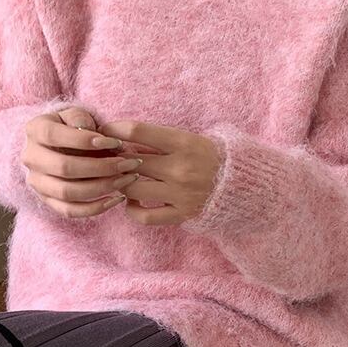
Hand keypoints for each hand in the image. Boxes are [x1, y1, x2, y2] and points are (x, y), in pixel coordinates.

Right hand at [21, 107, 144, 218]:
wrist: (59, 146)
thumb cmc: (72, 127)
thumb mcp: (75, 114)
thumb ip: (79, 118)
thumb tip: (86, 130)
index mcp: (35, 130)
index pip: (54, 136)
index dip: (85, 140)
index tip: (115, 142)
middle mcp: (30, 158)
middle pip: (64, 168)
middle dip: (101, 168)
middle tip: (128, 164)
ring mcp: (37, 183)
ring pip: (68, 193)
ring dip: (101, 188)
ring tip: (126, 179)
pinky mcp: (48, 201)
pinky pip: (70, 211)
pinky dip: (95, 208)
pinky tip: (117, 199)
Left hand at [93, 120, 222, 225]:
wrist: (243, 183)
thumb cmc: (210, 156)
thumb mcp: (190, 138)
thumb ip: (159, 139)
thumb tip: (122, 137)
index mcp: (183, 142)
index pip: (136, 131)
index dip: (113, 130)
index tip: (104, 133)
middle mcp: (180, 168)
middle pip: (129, 161)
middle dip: (114, 159)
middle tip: (108, 158)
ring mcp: (180, 193)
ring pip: (131, 189)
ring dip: (121, 183)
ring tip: (120, 178)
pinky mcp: (181, 214)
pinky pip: (145, 216)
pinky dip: (132, 210)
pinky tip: (132, 202)